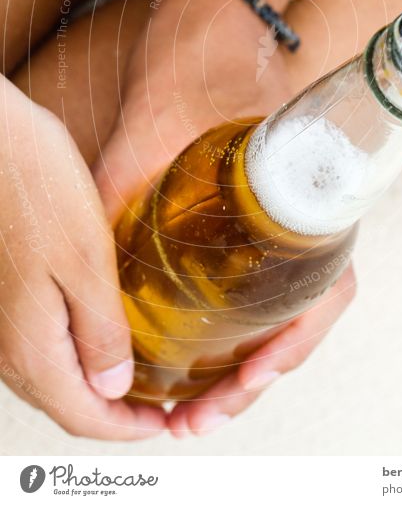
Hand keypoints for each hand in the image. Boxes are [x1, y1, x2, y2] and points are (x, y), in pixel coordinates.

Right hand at [0, 77, 165, 438]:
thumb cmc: (35, 188)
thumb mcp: (85, 261)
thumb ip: (101, 332)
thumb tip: (116, 387)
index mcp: (31, 347)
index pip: (84, 418)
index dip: (129, 430)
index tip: (169, 422)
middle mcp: (11, 345)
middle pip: (67, 405)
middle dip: (116, 414)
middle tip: (162, 404)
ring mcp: (6, 322)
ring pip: (55, 377)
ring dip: (98, 387)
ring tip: (142, 377)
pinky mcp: (10, 295)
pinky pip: (45, 346)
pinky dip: (79, 357)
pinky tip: (105, 333)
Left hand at [92, 0, 355, 433]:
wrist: (215, 17)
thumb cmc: (199, 60)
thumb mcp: (155, 125)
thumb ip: (122, 185)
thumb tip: (84, 256)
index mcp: (306, 192)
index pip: (329, 287)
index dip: (296, 343)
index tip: (253, 376)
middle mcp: (311, 211)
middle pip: (311, 315)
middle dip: (263, 374)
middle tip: (209, 415)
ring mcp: (293, 213)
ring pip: (296, 307)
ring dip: (258, 359)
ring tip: (207, 403)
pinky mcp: (269, 210)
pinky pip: (277, 282)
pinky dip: (252, 325)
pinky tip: (213, 348)